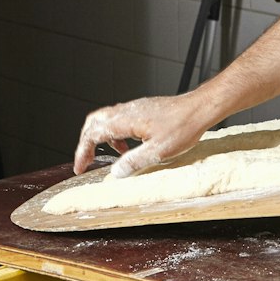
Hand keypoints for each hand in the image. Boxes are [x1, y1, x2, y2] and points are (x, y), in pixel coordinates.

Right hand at [73, 94, 215, 177]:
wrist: (199, 108)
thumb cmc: (183, 126)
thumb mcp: (158, 151)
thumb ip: (134, 162)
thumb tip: (116, 172)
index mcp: (125, 120)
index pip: (93, 134)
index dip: (82, 151)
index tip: (80, 166)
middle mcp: (126, 111)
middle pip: (93, 122)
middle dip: (86, 142)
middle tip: (87, 159)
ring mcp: (134, 108)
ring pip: (106, 119)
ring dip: (102, 138)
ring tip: (113, 157)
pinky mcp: (142, 110)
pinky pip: (120, 119)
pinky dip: (116, 134)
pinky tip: (129, 147)